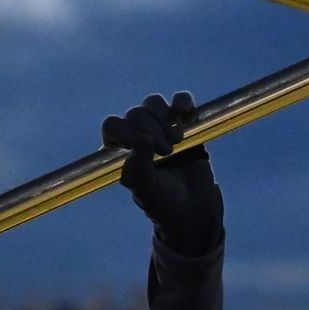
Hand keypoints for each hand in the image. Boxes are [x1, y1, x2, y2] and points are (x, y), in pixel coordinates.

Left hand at [101, 91, 223, 255]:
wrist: (194, 208)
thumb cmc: (163, 202)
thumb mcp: (146, 188)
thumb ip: (139, 166)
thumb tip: (142, 138)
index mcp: (119, 151)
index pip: (113, 126)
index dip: (128, 132)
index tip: (147, 148)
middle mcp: (136, 136)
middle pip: (135, 113)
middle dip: (152, 129)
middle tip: (166, 152)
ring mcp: (159, 127)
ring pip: (153, 103)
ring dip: (164, 118)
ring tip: (177, 140)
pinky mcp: (182, 123)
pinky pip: (179, 101)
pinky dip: (183, 102)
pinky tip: (186, 114)